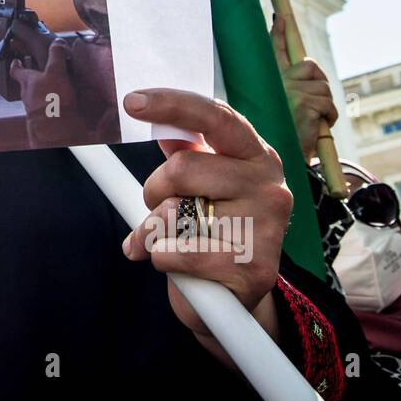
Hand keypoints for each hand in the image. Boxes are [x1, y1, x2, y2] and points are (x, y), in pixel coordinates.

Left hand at [11, 40, 79, 146]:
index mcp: (27, 80)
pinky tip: (59, 99)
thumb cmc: (51, 98)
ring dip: (42, 89)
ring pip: (35, 94)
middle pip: (26, 82)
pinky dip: (50, 101)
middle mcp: (27, 93)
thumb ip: (56, 56)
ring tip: (53, 84)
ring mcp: (34, 106)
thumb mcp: (55, 71)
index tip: (16, 59)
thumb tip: (57, 43)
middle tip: (41, 70)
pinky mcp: (43, 116)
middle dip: (33, 76)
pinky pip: (44, 105)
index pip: (16, 69)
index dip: (16, 64)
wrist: (54, 127)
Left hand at [120, 88, 291, 368]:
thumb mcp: (199, 185)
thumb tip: (157, 118)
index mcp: (255, 155)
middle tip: (162, 208)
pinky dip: (161, 258)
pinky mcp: (254, 268)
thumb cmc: (211, 230)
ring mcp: (267, 227)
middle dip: (154, 190)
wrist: (231, 299)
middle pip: (182, 169)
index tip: (131, 101)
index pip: (215, 118)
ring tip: (174, 239)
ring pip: (174, 212)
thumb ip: (182, 152)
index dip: (172, 105)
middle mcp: (269, 185)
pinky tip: (177, 264)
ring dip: (156, 229)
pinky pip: (177, 252)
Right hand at [270, 14, 337, 162]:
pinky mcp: (305, 104)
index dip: (278, 33)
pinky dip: (329, 118)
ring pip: (323, 87)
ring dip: (325, 106)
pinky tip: (316, 129)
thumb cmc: (278, 140)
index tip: (279, 17)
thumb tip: (309, 78)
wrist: (278, 164)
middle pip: (309, 67)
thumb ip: (288, 93)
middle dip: (318, 83)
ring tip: (312, 122)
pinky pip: (328, 104)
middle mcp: (277, 83)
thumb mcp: (278, 111)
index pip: (274, 51)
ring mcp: (290, 92)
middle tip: (315, 103)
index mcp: (268, 83)